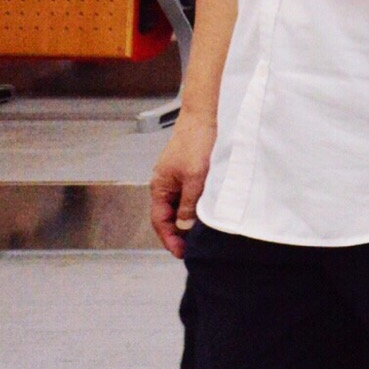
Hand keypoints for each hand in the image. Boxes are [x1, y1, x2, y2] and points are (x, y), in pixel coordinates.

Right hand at [149, 113, 216, 258]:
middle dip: (178, 233)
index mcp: (159, 186)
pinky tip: (208, 213)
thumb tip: (184, 227)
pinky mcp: (190, 171)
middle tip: (192, 249)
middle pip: (168, 216)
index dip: (170, 239)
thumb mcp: (194, 176)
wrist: (206, 115)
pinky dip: (196, 207)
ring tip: (201, 235)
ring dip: (188, 220)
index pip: (160, 221)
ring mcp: (177, 177)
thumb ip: (189, 203)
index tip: (181, 253)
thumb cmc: (197, 141)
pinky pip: (190, 195)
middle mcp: (165, 184)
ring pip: (180, 206)